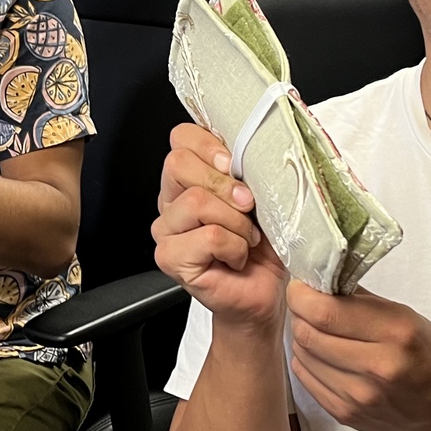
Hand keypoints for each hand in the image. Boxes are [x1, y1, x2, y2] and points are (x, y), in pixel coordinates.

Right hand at [152, 123, 287, 331]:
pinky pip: (209, 236)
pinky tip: (238, 257)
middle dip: (225, 184)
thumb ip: (245, 168)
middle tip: (249, 206)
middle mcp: (171, 201)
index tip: (236, 163)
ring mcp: (166, 231)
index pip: (181, 138)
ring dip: (236, 222)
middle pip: (179, 164)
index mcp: (188, 178)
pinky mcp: (171, 258)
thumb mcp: (260, 195)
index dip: (211, 145)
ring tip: (246, 238)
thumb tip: (251, 145)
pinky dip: (235, 247)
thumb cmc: (263, 245)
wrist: (264, 292)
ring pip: (196, 201)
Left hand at [285, 281, 430, 430]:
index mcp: (394, 333)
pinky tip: (323, 355)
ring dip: (302, 338)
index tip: (301, 287)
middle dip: (300, 314)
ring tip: (318, 330)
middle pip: (308, 334)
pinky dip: (308, 362)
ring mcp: (359, 397)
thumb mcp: (405, 315)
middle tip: (307, 306)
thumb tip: (318, 282)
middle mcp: (376, 367)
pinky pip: (307, 381)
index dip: (302, 295)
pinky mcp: (347, 415)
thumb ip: (360, 299)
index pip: (325, 312)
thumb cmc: (430, 353)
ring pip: (303, 357)